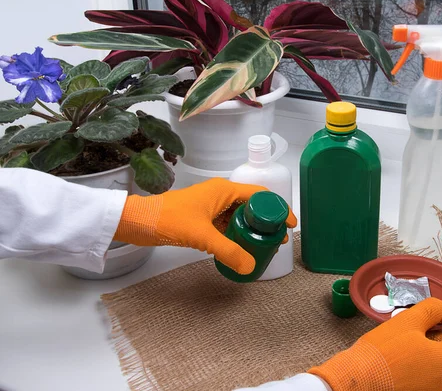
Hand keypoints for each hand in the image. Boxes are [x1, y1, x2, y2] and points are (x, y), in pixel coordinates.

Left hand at [114, 178, 296, 273]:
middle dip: (266, 223)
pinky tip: (241, 249)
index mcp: (224, 189)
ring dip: (251, 231)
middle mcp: (221, 195)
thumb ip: (228, 251)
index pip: (260, 195)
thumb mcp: (202, 236)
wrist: (137, 222)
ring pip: (239, 217)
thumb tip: (250, 267)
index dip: (277, 209)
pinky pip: (227, 226)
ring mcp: (212, 207)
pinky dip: (237, 236)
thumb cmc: (168, 219)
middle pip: (252, 207)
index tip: (289, 225)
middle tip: (277, 241)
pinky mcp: (203, 219)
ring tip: (263, 247)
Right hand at [309, 298, 441, 390]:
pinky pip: (435, 380)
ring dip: (432, 353)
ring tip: (407, 346)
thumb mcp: (409, 321)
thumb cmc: (382, 353)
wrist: (358, 382)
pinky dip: (426, 368)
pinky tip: (406, 363)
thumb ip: (437, 309)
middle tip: (417, 328)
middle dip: (440, 336)